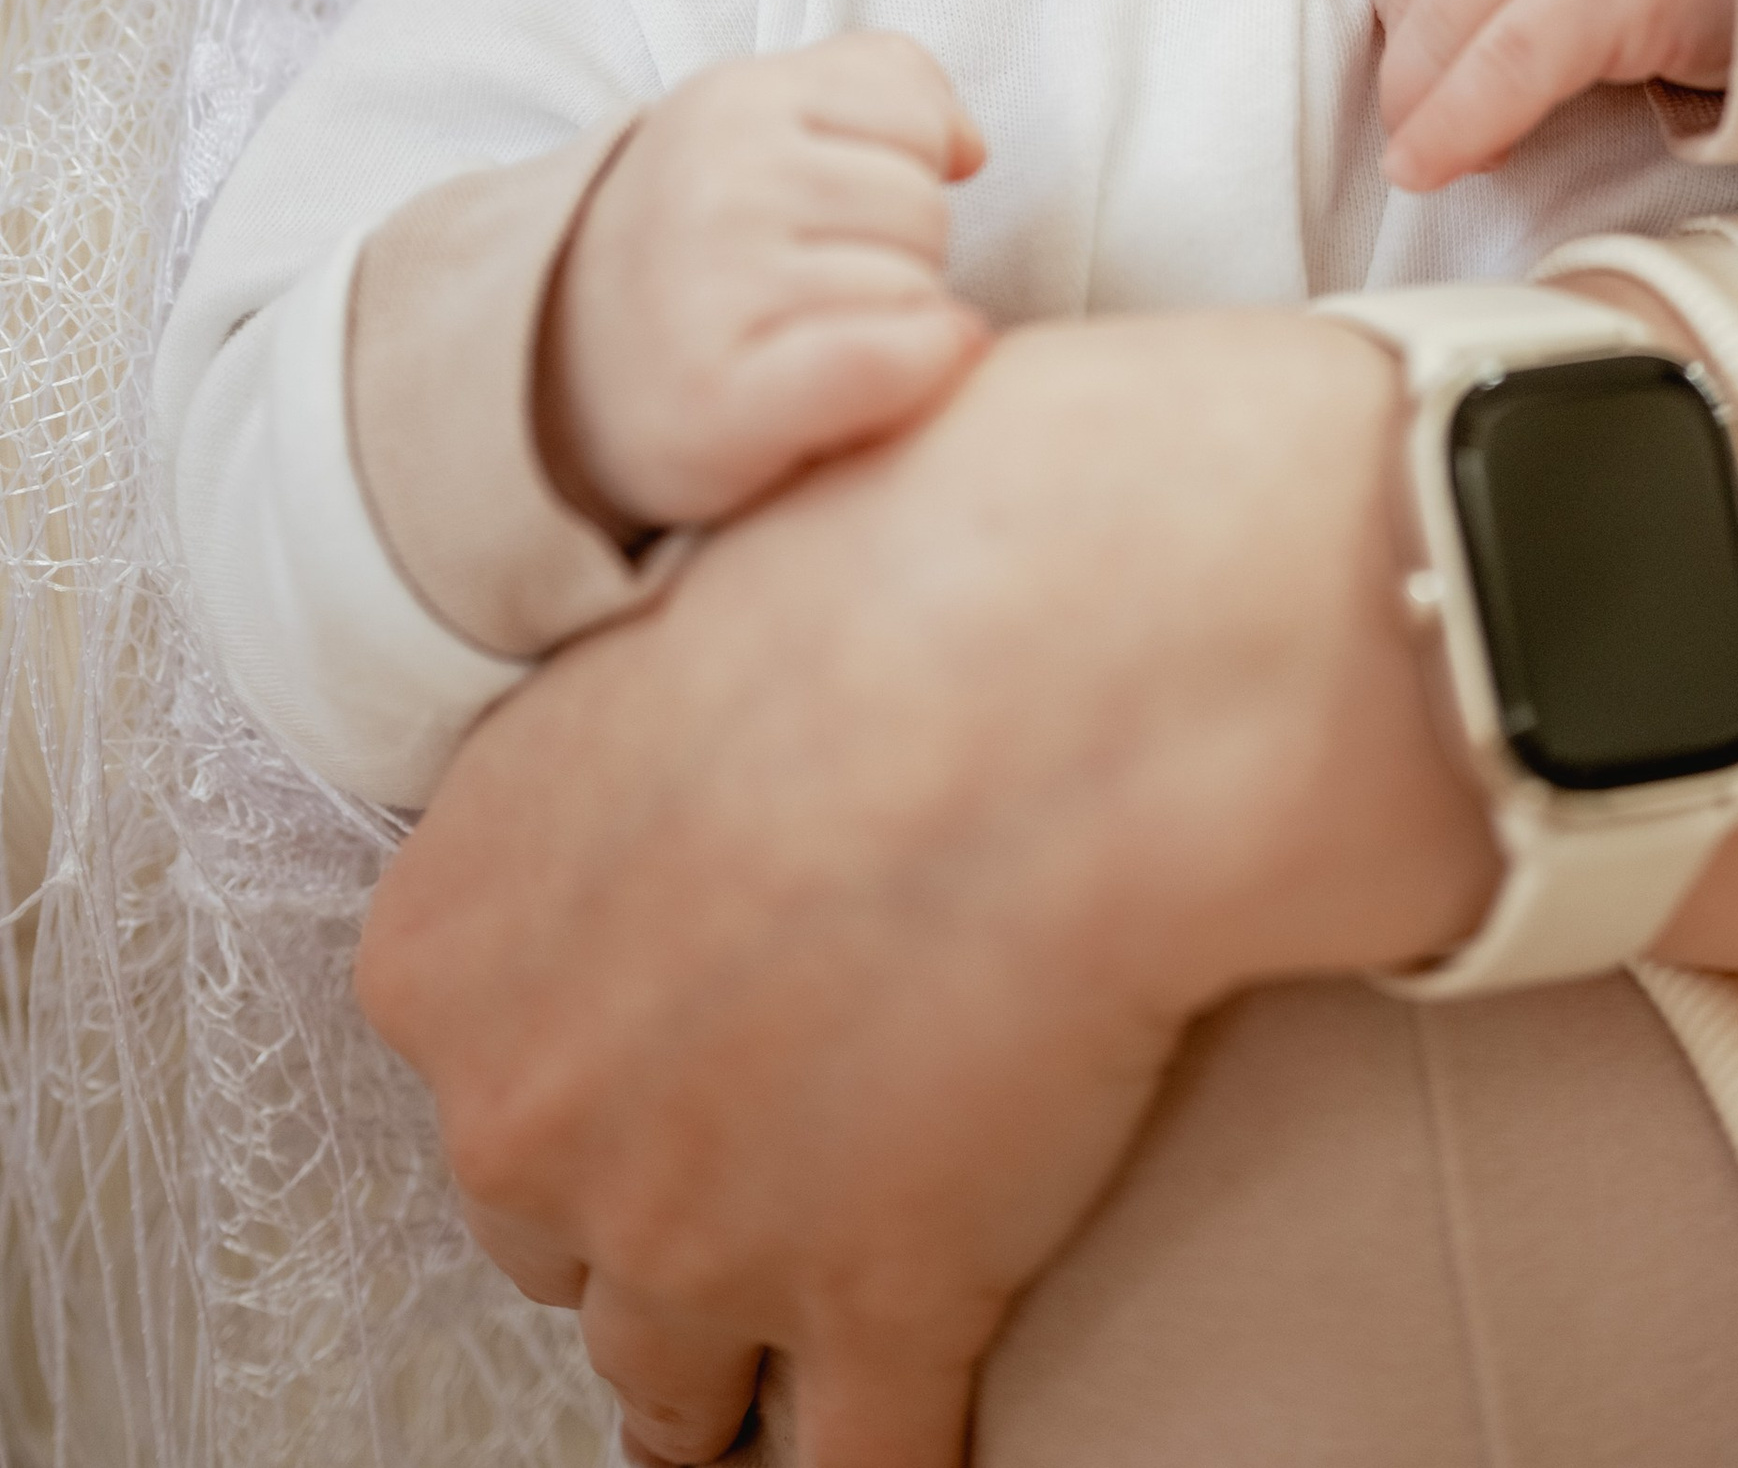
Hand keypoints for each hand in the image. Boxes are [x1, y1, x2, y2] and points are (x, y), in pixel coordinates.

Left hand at [360, 308, 1502, 1467]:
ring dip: (754, 1330)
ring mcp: (692, 1238)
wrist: (1090, 651)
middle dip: (656, 1180)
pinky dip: (906, 1431)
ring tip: (832, 1289)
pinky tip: (946, 1384)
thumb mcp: (694, 596)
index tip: (676, 1007)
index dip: (595, 1019)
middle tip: (774, 1120)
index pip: (480, 1041)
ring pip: (674, 1374)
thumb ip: (649, 731)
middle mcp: (528, 1108)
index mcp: (452, 926)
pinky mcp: (878, 1318)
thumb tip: (716, 746)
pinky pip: (862, 1458)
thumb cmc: (915, 556)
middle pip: (554, 1217)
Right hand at [538, 29, 987, 535]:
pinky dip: (918, 369)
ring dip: (890, 324)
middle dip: (897, 255)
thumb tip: (971, 149)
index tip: (844, 208)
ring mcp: (711, 289)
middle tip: (819, 289)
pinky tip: (889, 375)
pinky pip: (890, 359)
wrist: (553, 367)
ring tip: (809, 335)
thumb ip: (880, 83)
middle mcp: (714, 185)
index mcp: (730, 100)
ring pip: (916, 291)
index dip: (909, 171)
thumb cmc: (697, 239)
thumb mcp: (761, 121)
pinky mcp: (720, 398)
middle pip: (924, 213)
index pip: (920, 120)